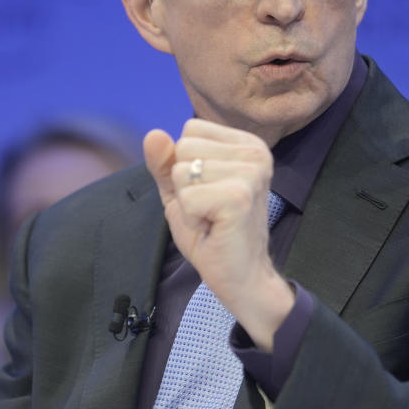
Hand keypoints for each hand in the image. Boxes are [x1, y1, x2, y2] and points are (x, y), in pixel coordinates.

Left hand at [143, 118, 293, 350]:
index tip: (209, 192)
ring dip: (188, 204)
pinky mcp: (239, 198)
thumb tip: (152, 134)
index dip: (187, 165)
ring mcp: (251, 173)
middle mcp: (256, 152)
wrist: (242, 277)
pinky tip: (212, 228)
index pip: (190, 130)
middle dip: (185, 184)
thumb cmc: (214, 233)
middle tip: (209, 209)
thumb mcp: (182, 191)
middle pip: (184, 147)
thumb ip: (165, 162)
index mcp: (248, 144)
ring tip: (212, 218)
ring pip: (182, 171)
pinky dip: (191, 219)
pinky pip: (186, 198)